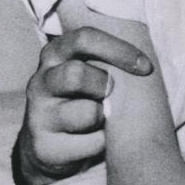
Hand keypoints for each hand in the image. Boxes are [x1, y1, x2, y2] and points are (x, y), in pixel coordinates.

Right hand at [15, 26, 152, 184]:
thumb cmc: (84, 96)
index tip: (146, 67)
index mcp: (55, 53)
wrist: (52, 146)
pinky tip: (95, 139)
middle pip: (76, 74)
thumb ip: (108, 59)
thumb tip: (146, 61)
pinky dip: (101, 142)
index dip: (118, 50)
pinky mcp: (43, 146)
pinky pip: (87, 144)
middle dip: (104, 86)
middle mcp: (41, 80)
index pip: (84, 38)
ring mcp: (38, 114)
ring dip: (104, 118)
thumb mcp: (91, 70)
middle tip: (111, 94)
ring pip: (86, 113)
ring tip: (102, 118)